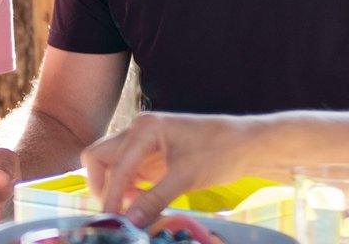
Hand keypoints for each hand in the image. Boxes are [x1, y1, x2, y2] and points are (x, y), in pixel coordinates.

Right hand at [80, 111, 256, 224]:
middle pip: (101, 156)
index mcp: (145, 128)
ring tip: (129, 211)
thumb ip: (154, 199)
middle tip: (114, 211)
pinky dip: (128, 188)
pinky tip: (140, 203)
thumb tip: (129, 221)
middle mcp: (138, 130)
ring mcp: (144, 141)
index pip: (116, 165)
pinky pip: (128, 170)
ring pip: (112, 164)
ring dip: (115, 187)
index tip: (113, 219)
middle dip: (102, 184)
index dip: (112, 195)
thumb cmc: (220, 153)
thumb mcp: (186, 178)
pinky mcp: (152, 154)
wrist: (247, 145)